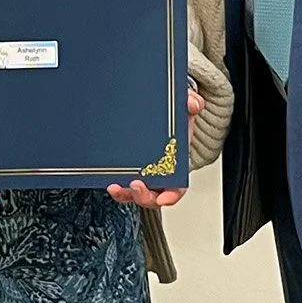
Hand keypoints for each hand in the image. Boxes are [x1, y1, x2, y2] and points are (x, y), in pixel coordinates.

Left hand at [106, 86, 205, 209]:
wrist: (162, 118)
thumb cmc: (175, 120)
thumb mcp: (185, 109)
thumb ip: (192, 103)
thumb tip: (193, 104)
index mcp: (177, 167)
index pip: (177, 188)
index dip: (172, 196)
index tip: (165, 198)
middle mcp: (160, 176)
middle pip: (153, 196)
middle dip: (144, 195)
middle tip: (136, 185)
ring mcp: (143, 176)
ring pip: (134, 195)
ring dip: (125, 194)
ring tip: (115, 186)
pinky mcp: (128, 172)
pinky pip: (122, 185)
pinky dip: (116, 187)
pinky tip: (108, 180)